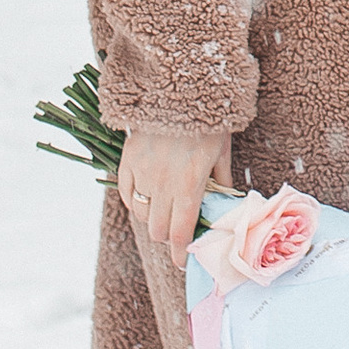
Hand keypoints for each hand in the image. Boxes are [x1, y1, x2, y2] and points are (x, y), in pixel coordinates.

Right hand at [117, 120, 233, 259]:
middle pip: (157, 231)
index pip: (181, 234)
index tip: (184, 261)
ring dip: (152, 219)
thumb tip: (223, 204)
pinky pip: (126, 192)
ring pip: (140, 215)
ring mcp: (141, 172)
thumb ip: (221, 182)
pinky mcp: (127, 159)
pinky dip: (134, 200)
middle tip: (178, 232)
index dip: (181, 253)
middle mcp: (162, 184)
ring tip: (163, 211)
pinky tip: (146, 195)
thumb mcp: (222, 152)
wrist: (181, 87)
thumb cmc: (209, 119)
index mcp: (188, 186)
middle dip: (169, 238)